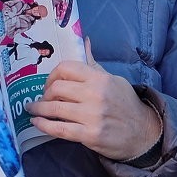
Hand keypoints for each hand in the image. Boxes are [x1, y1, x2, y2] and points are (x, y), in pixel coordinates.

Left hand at [25, 40, 160, 159]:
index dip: (52, 75)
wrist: (144, 134)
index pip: (66, 68)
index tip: (49, 83)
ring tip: (32, 110)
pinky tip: (37, 123)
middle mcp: (95, 94)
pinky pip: (59, 129)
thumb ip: (94, 64)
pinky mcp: (90, 135)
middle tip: (43, 98)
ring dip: (38, 108)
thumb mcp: (113, 79)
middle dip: (45, 93)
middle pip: (57, 87)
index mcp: (99, 78)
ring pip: (54, 108)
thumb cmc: (126, 104)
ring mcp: (92, 115)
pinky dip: (44, 125)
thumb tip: (84, 41)